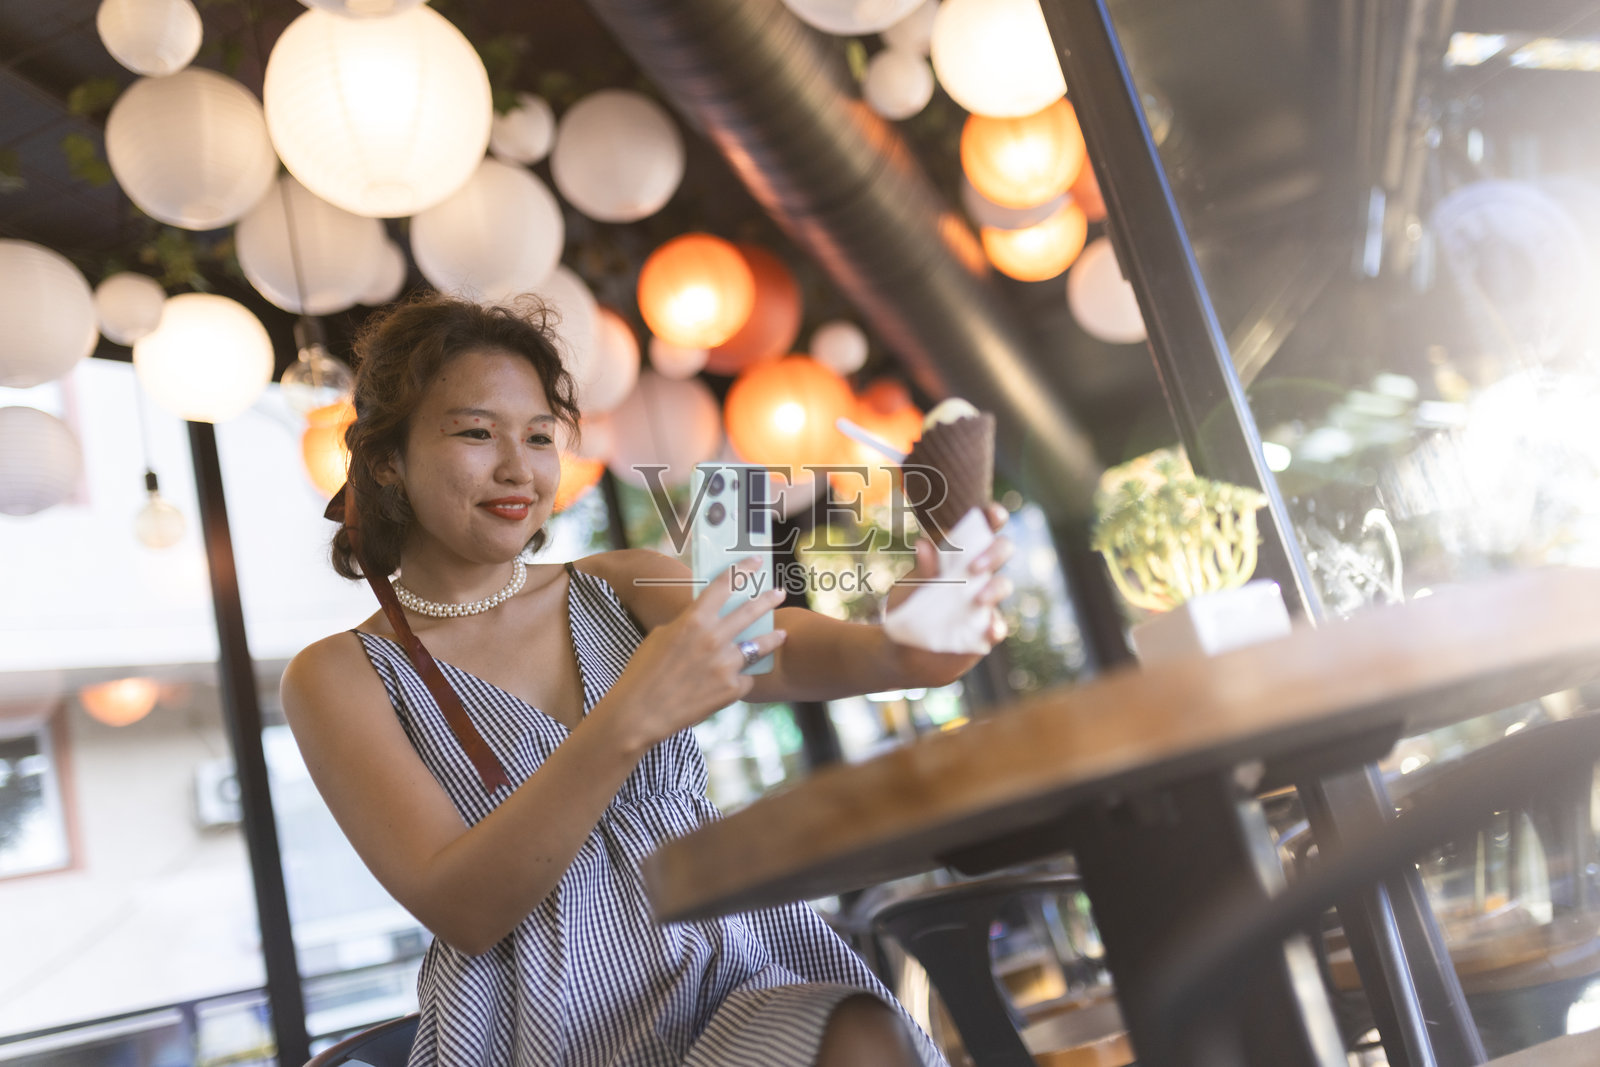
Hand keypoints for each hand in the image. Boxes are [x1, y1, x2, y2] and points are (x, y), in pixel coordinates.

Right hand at [600, 558, 787, 749]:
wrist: (639, 713)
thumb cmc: (643, 672)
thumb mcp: (661, 636)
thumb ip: (689, 626)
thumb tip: (710, 623)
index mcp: (693, 620)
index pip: (724, 585)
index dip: (742, 569)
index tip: (755, 561)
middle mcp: (714, 639)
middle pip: (750, 612)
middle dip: (768, 599)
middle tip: (779, 592)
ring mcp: (726, 665)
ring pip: (759, 646)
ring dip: (772, 638)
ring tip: (781, 634)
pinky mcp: (732, 689)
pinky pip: (744, 677)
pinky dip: (740, 677)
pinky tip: (737, 679)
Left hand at [884, 502, 1013, 682]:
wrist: (902, 650)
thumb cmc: (909, 608)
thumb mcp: (911, 588)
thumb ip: (922, 570)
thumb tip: (924, 544)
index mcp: (960, 554)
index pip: (983, 528)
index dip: (994, 516)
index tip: (993, 515)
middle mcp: (977, 574)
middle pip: (1002, 550)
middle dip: (995, 552)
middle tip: (974, 566)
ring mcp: (984, 601)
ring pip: (1003, 586)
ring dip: (995, 588)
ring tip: (978, 598)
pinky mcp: (984, 630)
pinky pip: (998, 626)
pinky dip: (997, 626)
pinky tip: (990, 628)